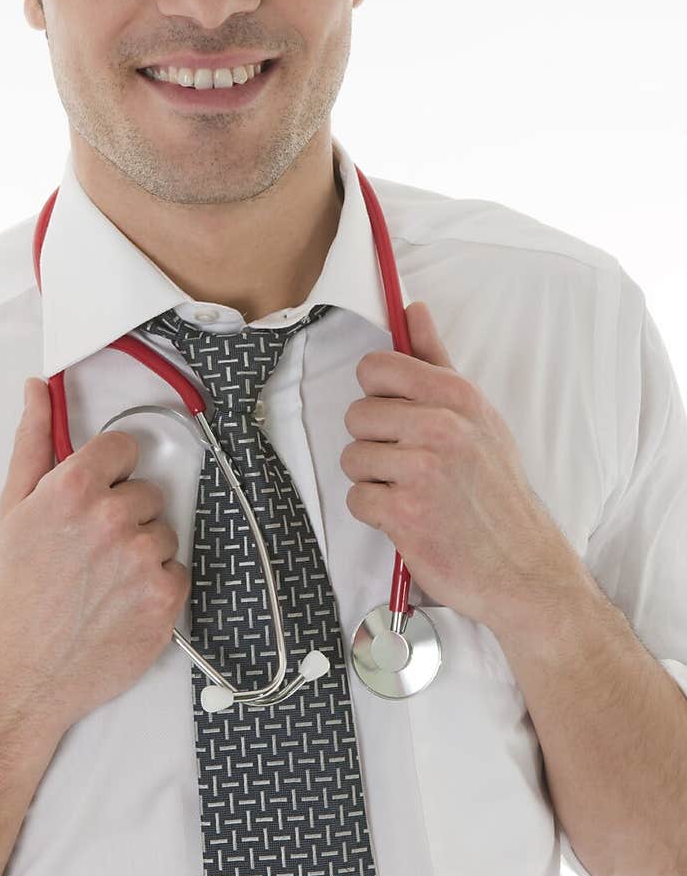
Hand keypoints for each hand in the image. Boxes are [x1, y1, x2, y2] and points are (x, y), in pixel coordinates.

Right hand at [0, 378, 189, 739]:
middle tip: (89, 550)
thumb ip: (32, 441)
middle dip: (123, 514)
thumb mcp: (12, 508)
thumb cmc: (12, 592)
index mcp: (74, 488)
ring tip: (102, 580)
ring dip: (141, 551)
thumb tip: (38, 388)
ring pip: (163, 532)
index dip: (110, 471)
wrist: (20, 672)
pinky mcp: (165, 599)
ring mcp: (143, 560)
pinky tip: (122, 601)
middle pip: (146, 491)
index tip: (97, 492)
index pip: (124, 447)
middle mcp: (113, 518)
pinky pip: (177, 571)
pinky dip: (156, 585)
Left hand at [340, 301, 578, 630]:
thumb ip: (436, 360)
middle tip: (410, 464)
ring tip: (412, 492)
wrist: (523, 567)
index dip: (377, 393)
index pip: (376, 366)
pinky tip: (408, 518)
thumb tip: (412, 308)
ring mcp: (422, 470)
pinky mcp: (404, 513)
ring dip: (374, 480)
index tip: (396, 415)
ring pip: (352, 457)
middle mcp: (440, 426)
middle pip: (357, 414)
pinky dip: (376, 514)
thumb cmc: (495, 489)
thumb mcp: (477, 416)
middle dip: (375, 442)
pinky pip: (357, 499)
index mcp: (456, 396)